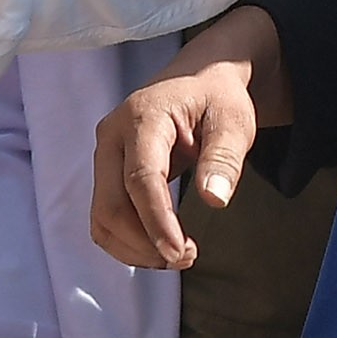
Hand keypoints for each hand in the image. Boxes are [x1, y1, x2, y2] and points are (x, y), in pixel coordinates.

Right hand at [92, 6, 281, 270]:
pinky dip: (127, 242)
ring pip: (102, 218)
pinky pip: (104, 218)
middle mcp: (112, 137)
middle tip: (188, 256)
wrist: (196, 80)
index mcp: (142, 117)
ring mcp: (104, 156)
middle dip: (145, 242)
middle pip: (111, 205)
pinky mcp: (106, 173)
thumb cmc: (216, 99)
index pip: (141, 179)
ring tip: (176, 255)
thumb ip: (224, 158)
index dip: (157, 221)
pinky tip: (159, 246)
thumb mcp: (234, 121)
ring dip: (134, 248)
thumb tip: (214, 200)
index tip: (180, 253)